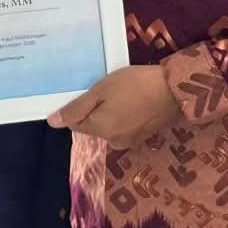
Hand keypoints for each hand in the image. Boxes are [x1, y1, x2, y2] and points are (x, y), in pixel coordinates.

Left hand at [47, 65, 181, 149]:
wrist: (175, 90)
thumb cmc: (134, 85)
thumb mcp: (101, 90)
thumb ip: (76, 108)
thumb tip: (53, 122)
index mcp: (99, 130)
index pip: (75, 123)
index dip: (78, 107)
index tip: (89, 91)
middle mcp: (112, 142)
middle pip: (92, 125)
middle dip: (96, 109)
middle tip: (109, 88)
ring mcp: (130, 141)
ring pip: (109, 126)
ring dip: (111, 112)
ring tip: (124, 93)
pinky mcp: (143, 137)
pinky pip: (124, 127)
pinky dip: (125, 116)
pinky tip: (135, 101)